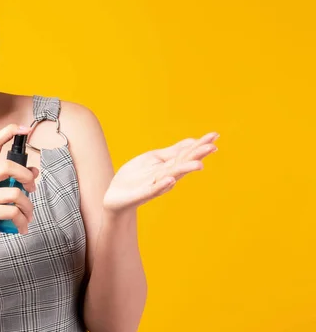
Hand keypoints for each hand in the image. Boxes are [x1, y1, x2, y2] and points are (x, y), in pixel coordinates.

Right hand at [0, 123, 39, 261]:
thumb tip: (35, 169)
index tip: (24, 128)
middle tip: (32, 189)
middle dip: (27, 177)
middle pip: (8, 166)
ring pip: (16, 193)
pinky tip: (22, 227)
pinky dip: (23, 221)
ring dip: (28, 207)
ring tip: (27, 216)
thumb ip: (14, 181)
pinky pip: (13, 212)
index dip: (8, 133)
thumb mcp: (0, 196)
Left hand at [103, 131, 219, 212]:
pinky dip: (162, 185)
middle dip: (197, 156)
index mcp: (169, 166)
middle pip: (183, 163)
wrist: (116, 196)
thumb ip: (173, 152)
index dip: (200, 145)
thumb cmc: (136, 176)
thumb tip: (194, 140)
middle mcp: (166, 175)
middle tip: (212, 147)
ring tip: (199, 165)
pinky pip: (153, 189)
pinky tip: (170, 180)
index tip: (215, 135)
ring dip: (185, 170)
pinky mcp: (142, 194)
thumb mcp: (155, 158)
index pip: (186, 153)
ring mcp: (155, 185)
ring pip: (172, 176)